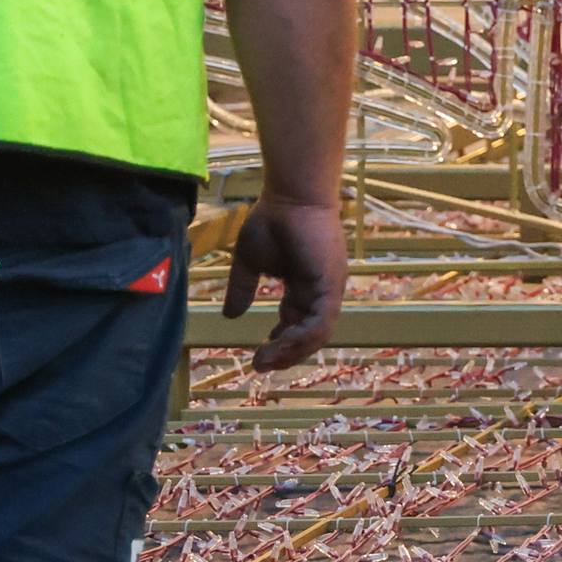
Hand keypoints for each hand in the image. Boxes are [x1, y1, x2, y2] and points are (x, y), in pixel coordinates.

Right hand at [222, 195, 347, 371]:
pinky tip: (279, 344)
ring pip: (317, 334)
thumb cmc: (272, 219)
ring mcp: (328, 289)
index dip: (281, 342)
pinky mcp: (331, 286)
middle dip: (286, 354)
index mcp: (304, 286)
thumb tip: (230, 316)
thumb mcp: (249, 261)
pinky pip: (321, 322)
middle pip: (309, 334)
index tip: (260, 355)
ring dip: (292, 352)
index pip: (297, 323)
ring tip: (266, 360)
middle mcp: (320, 291)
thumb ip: (242, 288)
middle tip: (261, 365)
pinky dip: (302, 338)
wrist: (290, 196)